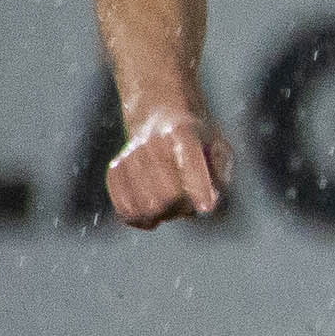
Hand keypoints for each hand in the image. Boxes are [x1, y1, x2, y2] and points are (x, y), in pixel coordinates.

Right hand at [104, 99, 229, 227]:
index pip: (189, 164)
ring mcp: (130, 157)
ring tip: (171, 208)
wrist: (161, 115)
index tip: (206, 208)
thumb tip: (210, 203)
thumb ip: (219, 173)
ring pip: (144, 207)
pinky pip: (124, 209)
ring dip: (162, 216)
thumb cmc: (198, 139)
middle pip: (166, 195)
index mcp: (182, 133)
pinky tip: (152, 217)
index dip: (199, 190)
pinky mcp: (115, 170)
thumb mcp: (219, 146)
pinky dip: (139, 219)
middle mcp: (152, 143)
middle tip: (189, 204)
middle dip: (182, 208)